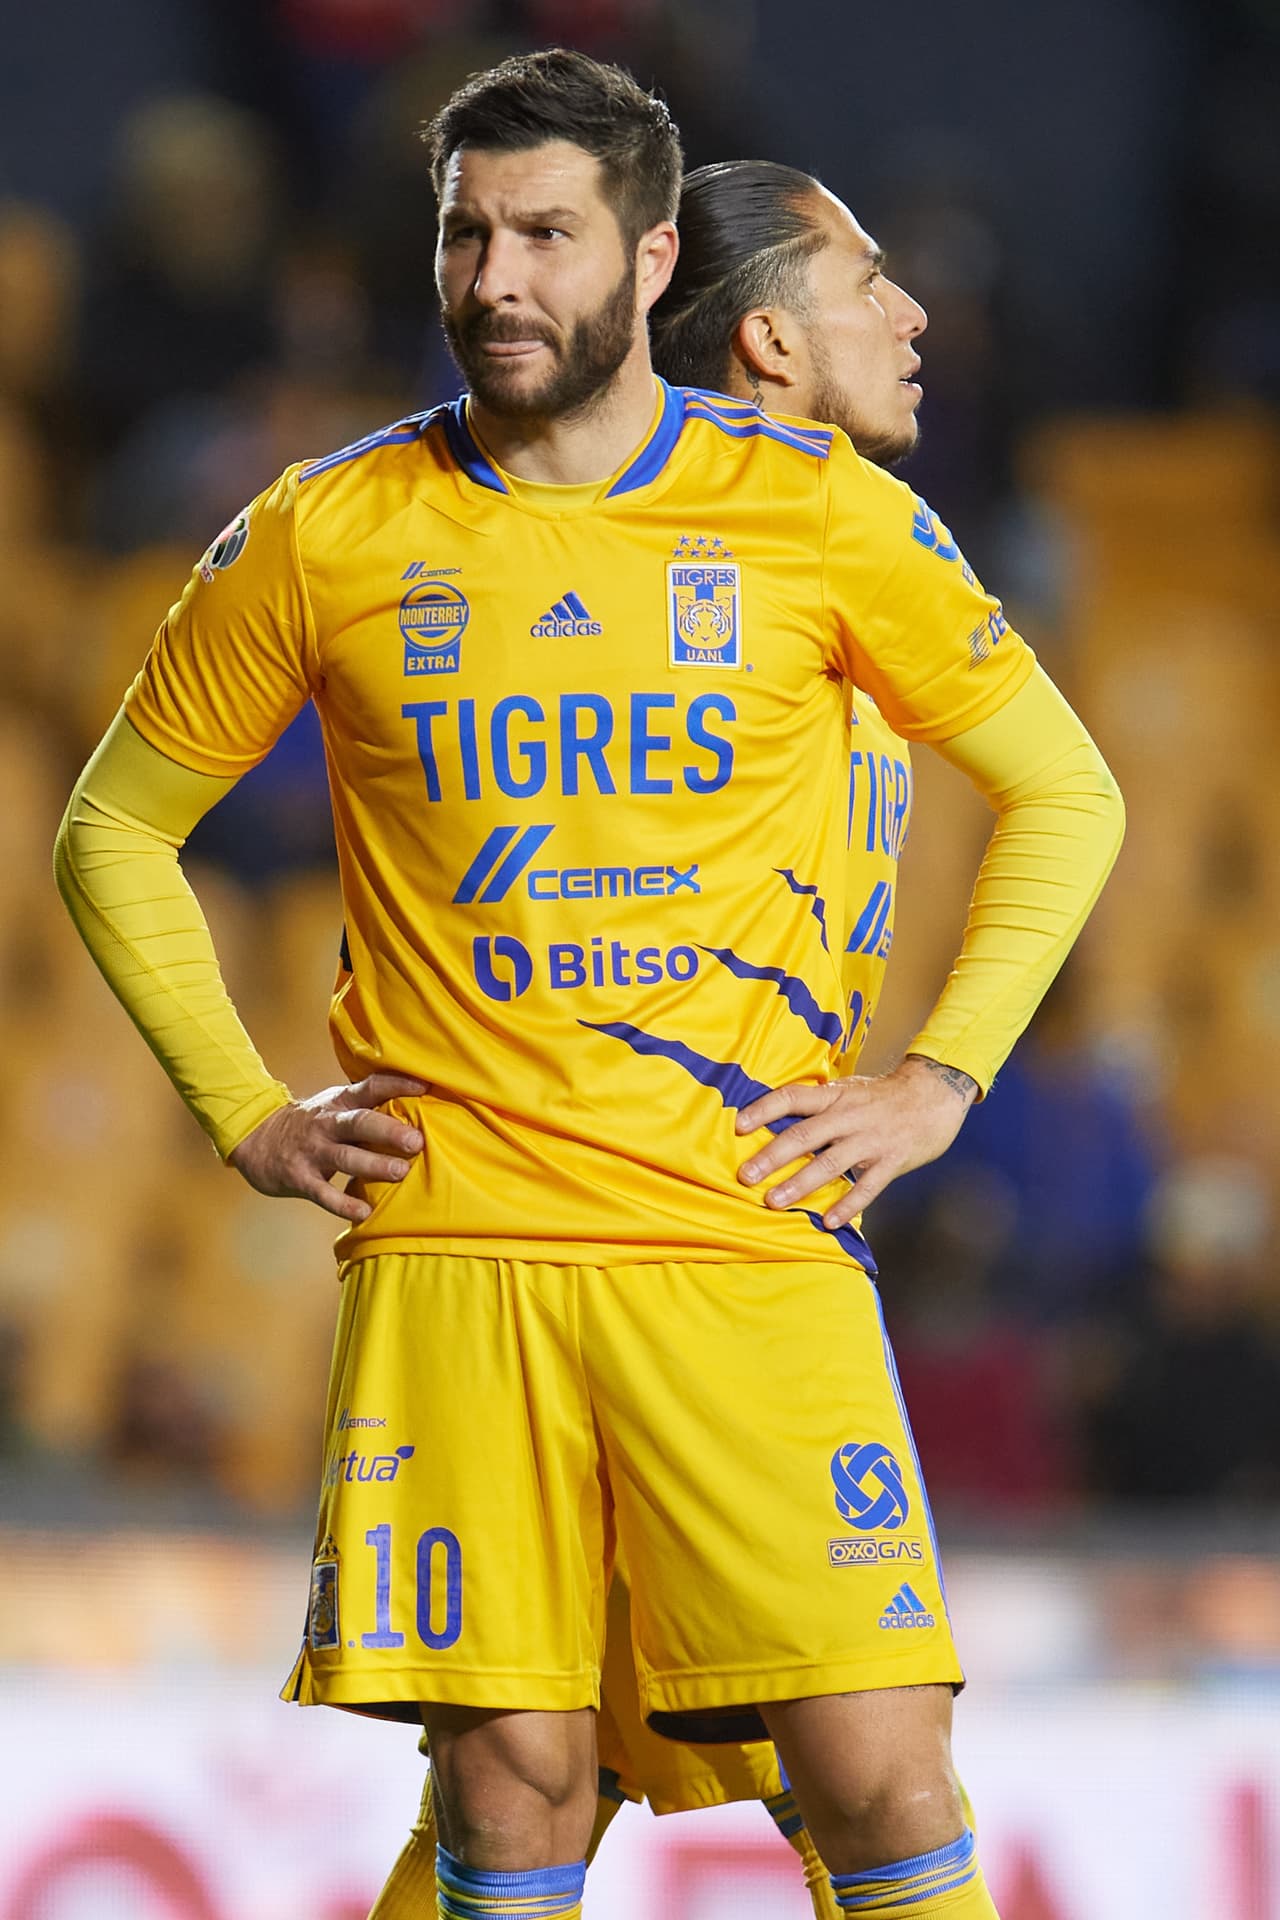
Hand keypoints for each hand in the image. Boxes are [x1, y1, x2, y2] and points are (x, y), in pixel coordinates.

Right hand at [228, 1073, 427, 1222]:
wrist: (254, 1136)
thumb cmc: (311, 1123)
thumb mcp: (334, 1106)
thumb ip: (368, 1108)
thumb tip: (418, 1110)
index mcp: (339, 1102)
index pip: (370, 1087)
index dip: (396, 1084)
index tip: (424, 1085)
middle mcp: (327, 1124)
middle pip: (359, 1123)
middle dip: (389, 1131)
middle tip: (416, 1141)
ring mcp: (312, 1151)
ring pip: (346, 1157)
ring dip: (374, 1165)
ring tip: (400, 1172)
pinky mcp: (299, 1177)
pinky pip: (323, 1192)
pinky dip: (343, 1203)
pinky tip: (364, 1212)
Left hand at [735, 1054, 978, 1227]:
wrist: (935, 1094)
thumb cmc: (882, 1096)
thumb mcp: (848, 1089)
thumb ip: (817, 1105)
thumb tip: (774, 1121)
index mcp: (835, 1096)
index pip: (792, 1098)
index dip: (764, 1110)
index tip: (738, 1126)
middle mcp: (849, 1116)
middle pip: (804, 1135)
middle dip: (772, 1156)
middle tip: (745, 1176)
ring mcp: (871, 1140)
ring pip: (830, 1163)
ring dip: (800, 1183)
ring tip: (774, 1201)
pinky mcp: (891, 1161)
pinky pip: (867, 1188)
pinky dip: (848, 1205)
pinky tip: (829, 1222)